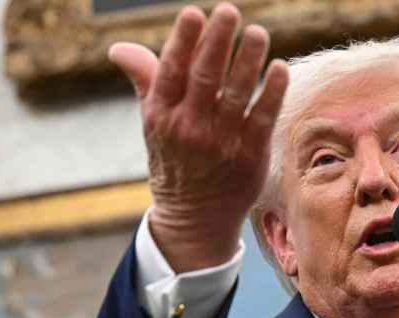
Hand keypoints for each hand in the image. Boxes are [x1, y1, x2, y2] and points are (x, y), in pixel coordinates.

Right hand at [108, 3, 288, 271]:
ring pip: (236, 95)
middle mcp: (190, 128)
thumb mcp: (153, 123)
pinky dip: (272, 93)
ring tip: (258, 33)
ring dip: (249, 61)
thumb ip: (146, 81)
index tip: (194, 13)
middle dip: (218, 42)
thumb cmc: (174, 160)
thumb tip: (118, 47)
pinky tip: (280, 69)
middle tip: (229, 11)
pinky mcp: (250, 156)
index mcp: (162, 115)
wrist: (195, 217)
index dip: (184, 41)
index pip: (171, 72)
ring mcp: (221, 143)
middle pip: (205, 78)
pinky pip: (262, 119)